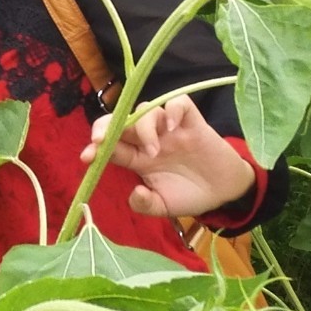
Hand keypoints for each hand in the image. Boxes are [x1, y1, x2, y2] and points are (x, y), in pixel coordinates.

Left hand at [80, 97, 255, 220]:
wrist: (224, 193)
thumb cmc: (189, 196)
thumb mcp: (164, 207)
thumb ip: (145, 204)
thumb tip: (133, 193)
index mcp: (138, 158)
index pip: (111, 145)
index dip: (96, 147)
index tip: (87, 156)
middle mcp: (151, 139)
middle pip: (122, 121)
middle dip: (106, 126)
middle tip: (100, 140)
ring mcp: (171, 130)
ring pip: (148, 111)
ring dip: (144, 127)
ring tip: (155, 151)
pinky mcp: (193, 123)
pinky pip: (180, 103)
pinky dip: (173, 110)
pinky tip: (174, 127)